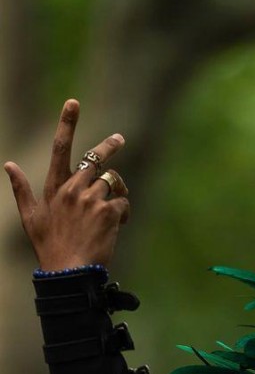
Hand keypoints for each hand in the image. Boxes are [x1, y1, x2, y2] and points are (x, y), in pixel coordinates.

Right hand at [4, 98, 129, 271]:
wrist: (69, 271)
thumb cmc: (49, 247)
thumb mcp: (30, 218)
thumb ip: (21, 189)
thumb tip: (8, 164)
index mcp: (54, 188)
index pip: (60, 149)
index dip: (67, 124)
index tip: (73, 103)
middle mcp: (72, 189)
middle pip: (95, 159)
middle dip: (109, 146)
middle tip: (118, 138)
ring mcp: (90, 199)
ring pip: (113, 181)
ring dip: (117, 191)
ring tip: (114, 210)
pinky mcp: (107, 211)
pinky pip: (123, 202)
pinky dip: (124, 213)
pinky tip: (118, 226)